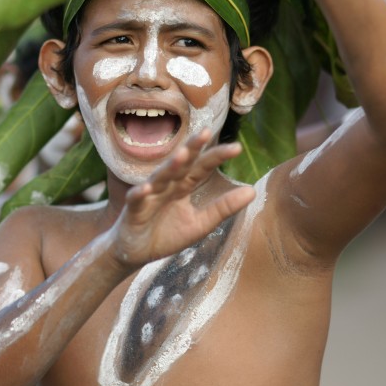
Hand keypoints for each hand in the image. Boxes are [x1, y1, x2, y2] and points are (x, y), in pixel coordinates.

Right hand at [106, 130, 255, 268]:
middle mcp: (166, 186)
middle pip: (180, 164)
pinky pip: (137, 200)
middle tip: (206, 132)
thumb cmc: (166, 235)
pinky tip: (147, 189)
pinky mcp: (133, 211)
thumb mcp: (200, 224)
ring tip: (182, 155)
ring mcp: (149, 196)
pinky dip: (140, 194)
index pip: (201, 167)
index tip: (237, 147)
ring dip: (169, 166)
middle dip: (192, 148)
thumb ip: (223, 208)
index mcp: (183, 187)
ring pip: (160, 177)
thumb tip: (252, 191)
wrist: (135, 252)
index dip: (216, 157)